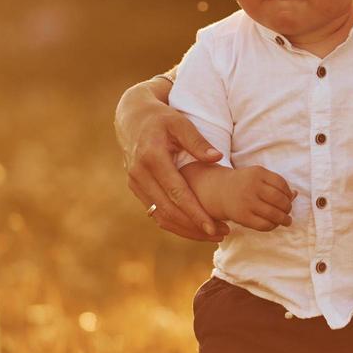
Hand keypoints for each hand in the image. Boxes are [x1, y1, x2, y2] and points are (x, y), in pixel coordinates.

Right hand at [118, 88, 228, 240]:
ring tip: (213, 234)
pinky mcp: (136, 189)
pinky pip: (155, 213)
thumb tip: (217, 157)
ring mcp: (135, 183)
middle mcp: (140, 174)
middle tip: (221, 234)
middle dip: (194, 227)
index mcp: (152, 157)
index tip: (213, 226)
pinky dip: (175, 224)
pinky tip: (195, 228)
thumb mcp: (180, 123)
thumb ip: (198, 141)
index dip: (195, 212)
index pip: (176, 192)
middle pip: (168, 211)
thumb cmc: (162, 118)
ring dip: (186, 230)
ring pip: (160, 217)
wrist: (132, 118)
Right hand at [218, 166, 296, 231]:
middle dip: (288, 207)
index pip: (281, 183)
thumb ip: (276, 184)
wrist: (219, 191)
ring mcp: (246, 201)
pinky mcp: (242, 216)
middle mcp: (251, 186)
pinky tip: (274, 224)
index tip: (289, 198)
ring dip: (284, 219)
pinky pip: (263, 224)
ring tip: (286, 221)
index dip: (288, 193)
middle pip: (279, 199)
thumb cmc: (244, 184)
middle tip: (288, 211)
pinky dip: (272, 226)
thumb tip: (296, 194)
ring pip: (273, 213)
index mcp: (257, 172)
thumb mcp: (258, 177)